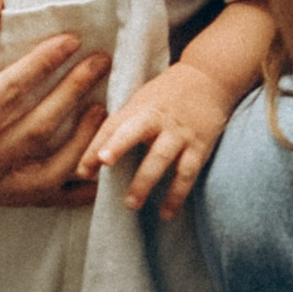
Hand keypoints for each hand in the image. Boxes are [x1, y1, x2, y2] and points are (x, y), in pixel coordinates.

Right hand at [0, 0, 110, 206]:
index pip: (7, 97)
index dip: (41, 64)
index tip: (71, 38)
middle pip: (36, 135)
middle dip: (72, 95)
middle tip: (102, 62)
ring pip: (47, 176)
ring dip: (82, 142)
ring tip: (105, 107)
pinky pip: (39, 198)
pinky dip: (72, 186)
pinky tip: (98, 166)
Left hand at [81, 61, 240, 218]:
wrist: (210, 78)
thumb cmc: (167, 95)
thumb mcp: (142, 101)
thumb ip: (122, 124)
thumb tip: (94, 156)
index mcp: (139, 108)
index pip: (112, 126)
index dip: (95, 147)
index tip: (82, 171)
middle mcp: (158, 119)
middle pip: (135, 131)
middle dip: (118, 146)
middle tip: (103, 164)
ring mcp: (179, 133)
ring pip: (160, 157)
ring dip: (145, 182)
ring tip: (131, 204)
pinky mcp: (199, 147)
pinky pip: (187, 173)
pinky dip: (177, 195)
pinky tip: (167, 213)